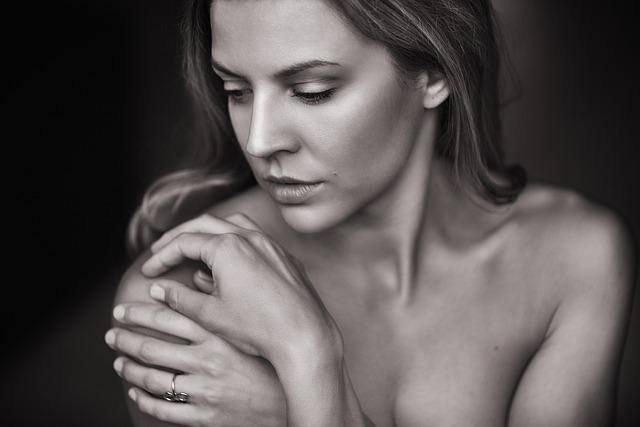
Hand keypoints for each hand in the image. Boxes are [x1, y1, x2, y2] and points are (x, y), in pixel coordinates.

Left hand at [105, 298, 285, 426]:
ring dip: (128, 368)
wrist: (290, 400)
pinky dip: (144, 399)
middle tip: (111, 331)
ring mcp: (203, 391)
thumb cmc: (271, 359)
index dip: (140, 312)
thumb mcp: (249, 326)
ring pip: (151, 378)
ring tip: (117, 361)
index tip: (125, 307)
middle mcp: (206, 362)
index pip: (167, 319)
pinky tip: (136, 391)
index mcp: (217, 336)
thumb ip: (220, 301)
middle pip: (151, 347)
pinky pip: (164, 408)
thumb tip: (196, 278)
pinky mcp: (203, 416)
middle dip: (125, 337)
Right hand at [141, 213, 342, 369]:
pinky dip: (234, 240)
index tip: (149, 271)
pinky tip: (228, 259)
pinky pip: (255, 238)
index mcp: (228, 247)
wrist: (304, 337)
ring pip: (233, 224)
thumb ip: (180, 297)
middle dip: (180, 237)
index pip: (184, 243)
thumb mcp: (210, 314)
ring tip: (193, 245)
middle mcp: (251, 238)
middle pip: (205, 224)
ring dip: (209, 231)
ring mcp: (271, 245)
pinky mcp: (285, 257)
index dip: (162, 256)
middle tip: (161, 251)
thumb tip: (159, 288)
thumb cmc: (258, 328)